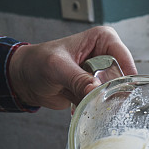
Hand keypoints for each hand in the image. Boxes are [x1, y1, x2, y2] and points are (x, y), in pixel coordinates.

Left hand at [9, 26, 136, 108]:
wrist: (25, 79)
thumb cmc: (37, 62)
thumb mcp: (57, 67)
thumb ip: (77, 78)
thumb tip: (95, 90)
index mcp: (101, 40)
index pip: (123, 56)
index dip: (124, 74)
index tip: (120, 90)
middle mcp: (106, 56)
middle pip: (121, 78)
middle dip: (110, 91)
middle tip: (95, 97)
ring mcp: (101, 76)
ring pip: (114, 93)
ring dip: (101, 101)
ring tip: (82, 99)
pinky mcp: (96, 91)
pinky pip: (104, 102)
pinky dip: (94, 108)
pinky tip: (78, 105)